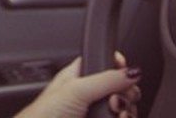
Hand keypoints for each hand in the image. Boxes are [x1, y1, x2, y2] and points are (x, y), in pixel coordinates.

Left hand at [15, 52, 141, 117]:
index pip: (104, 62)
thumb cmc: (44, 115)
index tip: (124, 68)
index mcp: (78, 76)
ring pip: (124, 107)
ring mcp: (95, 112)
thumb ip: (105, 79)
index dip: (117, 64)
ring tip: (115, 111)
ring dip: (126, 109)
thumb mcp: (76, 90)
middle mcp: (89, 95)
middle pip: (120, 87)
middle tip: (116, 97)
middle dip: (126, 91)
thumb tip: (131, 71)